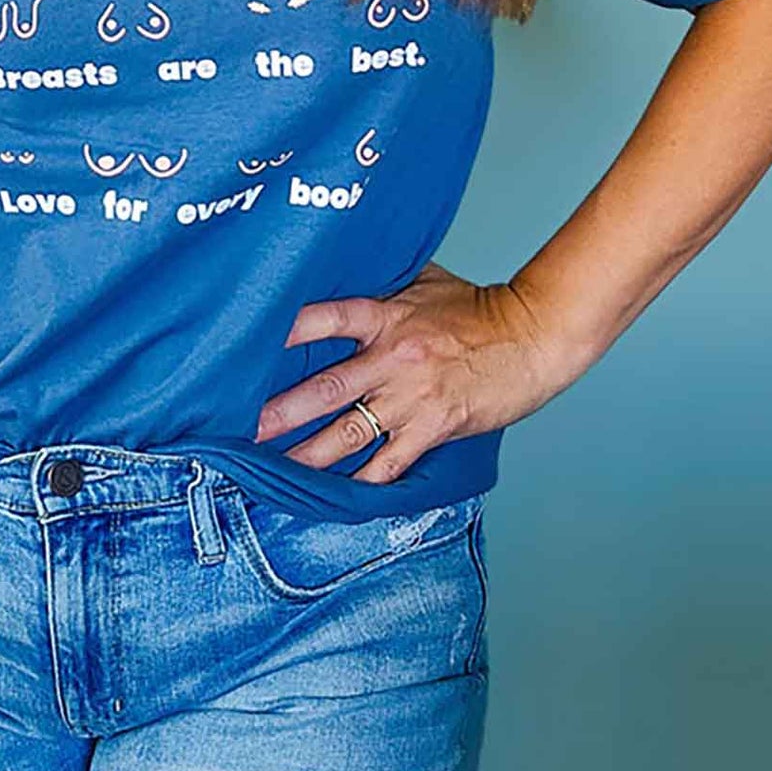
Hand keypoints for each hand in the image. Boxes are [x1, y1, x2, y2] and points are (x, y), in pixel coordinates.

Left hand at [251, 262, 588, 484]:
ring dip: (306, 457)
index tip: (243, 347)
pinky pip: (389, 464)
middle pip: (324, 389)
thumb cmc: (480, 307)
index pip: (323, 319)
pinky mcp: (432, 428)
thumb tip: (348, 270)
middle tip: (239, 431)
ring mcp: (411, 397)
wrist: (532, 336)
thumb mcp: (426, 281)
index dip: (282, 333)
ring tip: (271, 473)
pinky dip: (362, 484)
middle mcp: (392, 357)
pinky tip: (336, 500)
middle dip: (279, 413)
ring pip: (347, 433)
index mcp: (386, 315)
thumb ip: (385, 284)